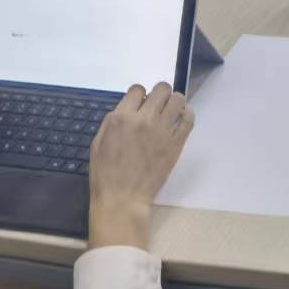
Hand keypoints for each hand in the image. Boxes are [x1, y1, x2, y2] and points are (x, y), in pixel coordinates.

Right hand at [88, 82, 194, 249]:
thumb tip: (130, 108)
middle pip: (161, 89)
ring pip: (178, 99)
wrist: (122, 199)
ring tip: (171, 111)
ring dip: (175, 102)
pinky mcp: (176, 143)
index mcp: (121, 119)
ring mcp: (162, 131)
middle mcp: (143, 120)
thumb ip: (114, 121)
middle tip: (157, 105)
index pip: (137, 90)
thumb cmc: (105, 174)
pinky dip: (187, 115)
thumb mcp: (99, 143)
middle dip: (159, 94)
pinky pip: (189, 119)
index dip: (139, 95)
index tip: (140, 104)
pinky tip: (181, 120)